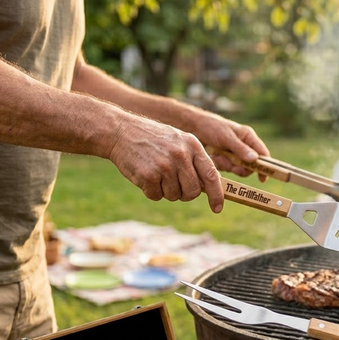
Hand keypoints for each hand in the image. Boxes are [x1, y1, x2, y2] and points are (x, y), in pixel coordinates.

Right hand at [108, 116, 223, 212]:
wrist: (120, 131)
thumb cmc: (153, 139)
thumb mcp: (178, 141)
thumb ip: (194, 161)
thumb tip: (209, 187)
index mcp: (192, 145)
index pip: (211, 175)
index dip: (216, 195)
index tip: (218, 208)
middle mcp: (181, 155)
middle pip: (192, 192)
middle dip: (185, 194)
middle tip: (174, 186)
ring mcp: (164, 166)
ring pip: (174, 196)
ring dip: (165, 191)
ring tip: (156, 173)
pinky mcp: (148, 176)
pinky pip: (156, 196)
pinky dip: (151, 191)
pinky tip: (145, 175)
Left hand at [189, 111, 270, 180]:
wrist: (192, 128)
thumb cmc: (212, 127)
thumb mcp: (226, 137)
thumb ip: (240, 149)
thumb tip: (255, 160)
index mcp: (248, 138)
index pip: (263, 154)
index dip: (265, 167)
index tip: (262, 178)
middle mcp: (243, 147)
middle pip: (250, 166)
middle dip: (241, 167)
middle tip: (231, 166)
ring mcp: (233, 155)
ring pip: (237, 169)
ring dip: (228, 166)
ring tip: (218, 157)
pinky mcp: (224, 161)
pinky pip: (226, 169)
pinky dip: (220, 165)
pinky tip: (213, 156)